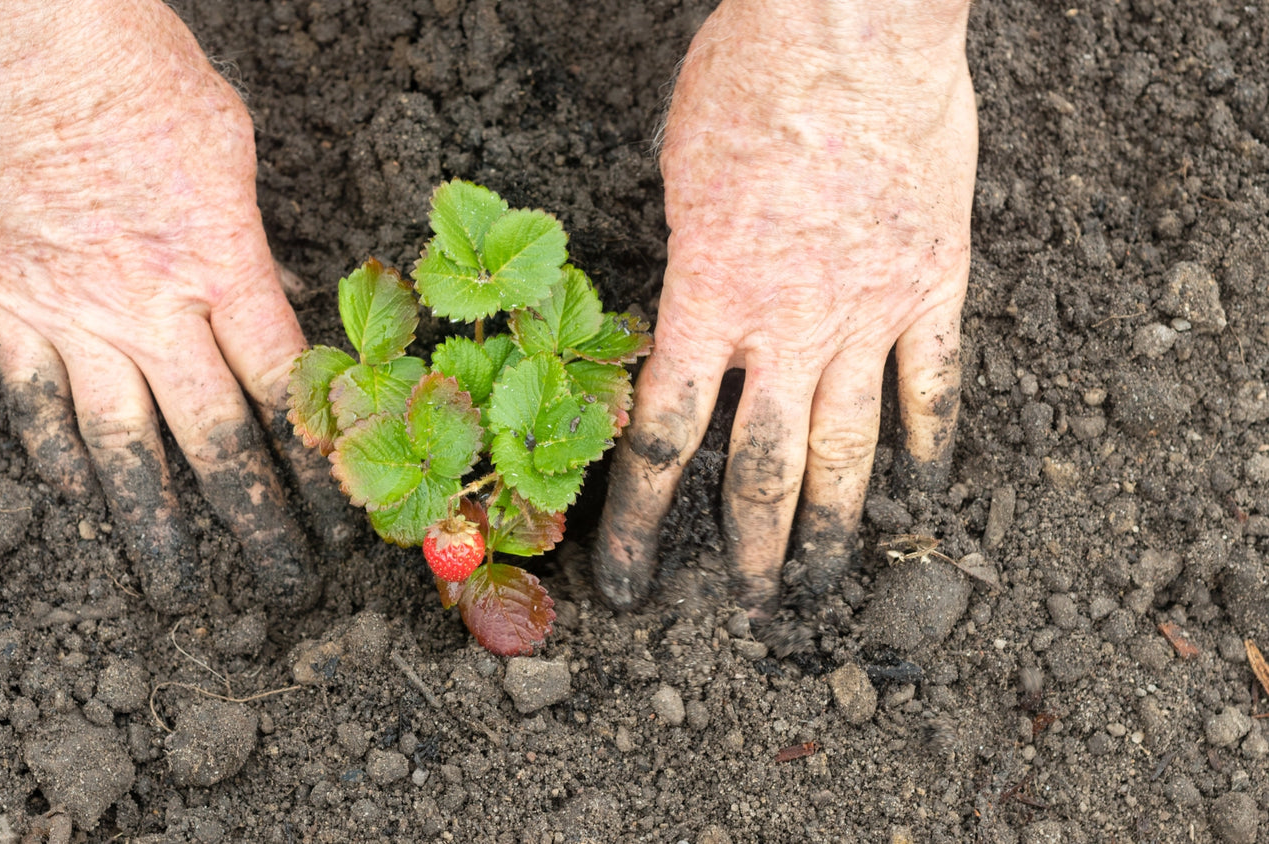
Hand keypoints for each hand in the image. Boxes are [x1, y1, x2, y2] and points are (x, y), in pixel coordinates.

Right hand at [0, 0, 326, 612]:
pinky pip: (32, 401)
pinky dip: (55, 459)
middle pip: (214, 440)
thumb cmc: (143, 71)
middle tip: (282, 585)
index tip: (349, 513)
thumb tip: (271, 313)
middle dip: (255, 520)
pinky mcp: (9, 301)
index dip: (321, 460)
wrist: (29, 36)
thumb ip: (250, 248)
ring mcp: (74, 313)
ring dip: (152, 524)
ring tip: (174, 588)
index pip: (285, 391)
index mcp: (223, 265)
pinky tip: (79, 502)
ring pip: (121, 445)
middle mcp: (152, 308)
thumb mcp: (233, 153)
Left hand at [594, 0, 977, 619]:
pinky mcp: (935, 284)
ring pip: (850, 448)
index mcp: (706, 302)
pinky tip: (925, 488)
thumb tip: (687, 295)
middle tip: (741, 601)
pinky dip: (930, 440)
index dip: (638, 521)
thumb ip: (686, 257)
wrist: (854, 28)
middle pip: (761, 469)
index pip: (662, 441)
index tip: (628, 576)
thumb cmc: (751, 79)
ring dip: (834, 523)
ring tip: (821, 578)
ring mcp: (869, 313)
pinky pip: (935, 383)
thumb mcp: (678, 173)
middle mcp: (787, 329)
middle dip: (746, 547)